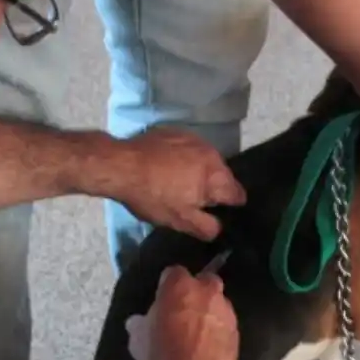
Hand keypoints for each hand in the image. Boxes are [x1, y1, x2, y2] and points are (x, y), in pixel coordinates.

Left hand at [114, 128, 245, 240]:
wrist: (121, 165)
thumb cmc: (153, 196)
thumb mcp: (180, 221)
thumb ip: (207, 227)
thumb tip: (220, 228)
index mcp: (217, 177)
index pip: (238, 194)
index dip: (231, 206)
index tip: (218, 212)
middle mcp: (212, 154)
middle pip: (223, 176)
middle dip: (213, 188)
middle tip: (193, 200)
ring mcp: (195, 139)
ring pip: (206, 161)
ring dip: (199, 171)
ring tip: (179, 182)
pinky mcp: (177, 131)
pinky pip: (190, 149)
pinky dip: (185, 158)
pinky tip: (168, 166)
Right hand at [126, 265, 238, 359]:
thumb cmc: (158, 354)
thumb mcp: (138, 336)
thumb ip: (143, 322)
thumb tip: (138, 322)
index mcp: (179, 284)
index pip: (173, 273)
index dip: (168, 285)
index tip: (164, 298)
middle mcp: (207, 290)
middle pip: (204, 281)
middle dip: (196, 292)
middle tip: (185, 311)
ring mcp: (226, 310)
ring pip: (219, 304)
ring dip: (210, 313)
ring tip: (198, 333)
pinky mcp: (237, 332)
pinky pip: (227, 326)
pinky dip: (220, 332)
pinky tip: (209, 347)